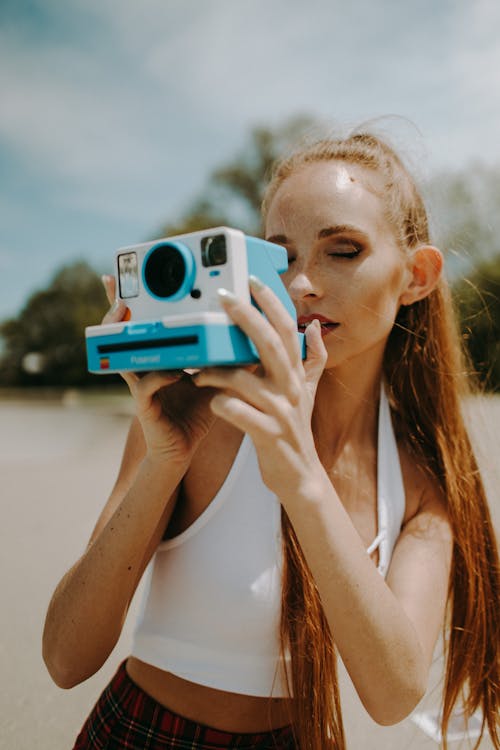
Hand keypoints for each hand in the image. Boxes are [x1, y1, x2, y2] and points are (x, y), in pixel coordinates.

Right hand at [100, 275, 216, 464]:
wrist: (184, 450)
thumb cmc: (197, 412)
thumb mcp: (216, 377)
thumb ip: (228, 356)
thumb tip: (254, 335)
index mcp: (161, 357)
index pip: (145, 324)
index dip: (135, 302)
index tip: (128, 277)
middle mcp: (146, 367)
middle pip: (123, 334)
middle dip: (117, 312)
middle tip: (119, 293)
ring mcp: (141, 384)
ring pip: (125, 355)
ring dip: (127, 337)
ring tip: (130, 318)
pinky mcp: (144, 405)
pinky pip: (145, 386)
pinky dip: (160, 376)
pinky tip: (174, 372)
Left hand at [193, 277, 327, 499]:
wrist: (300, 476)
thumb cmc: (296, 430)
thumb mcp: (309, 392)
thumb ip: (313, 358)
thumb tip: (314, 326)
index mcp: (296, 374)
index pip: (286, 330)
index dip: (272, 303)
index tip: (253, 280)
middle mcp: (291, 388)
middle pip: (269, 344)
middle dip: (245, 317)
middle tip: (223, 297)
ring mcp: (281, 411)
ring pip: (246, 379)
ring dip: (218, 372)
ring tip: (198, 372)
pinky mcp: (268, 434)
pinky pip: (239, 413)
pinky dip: (222, 405)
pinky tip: (211, 403)